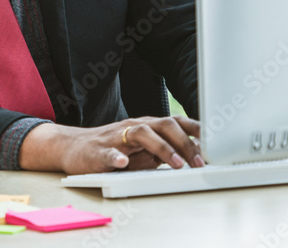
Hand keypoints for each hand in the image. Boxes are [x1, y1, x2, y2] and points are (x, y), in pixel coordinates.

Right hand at [19, 116, 203, 174]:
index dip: (197, 132)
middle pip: (163, 125)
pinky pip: (108, 151)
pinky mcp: (97, 150)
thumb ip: (165, 150)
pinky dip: (117, 156)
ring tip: (176, 164)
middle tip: (199, 162)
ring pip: (141, 133)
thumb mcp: (143, 150)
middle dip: (185, 143)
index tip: (215, 145)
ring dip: (162, 148)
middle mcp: (133, 127)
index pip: (176, 122)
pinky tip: (123, 162)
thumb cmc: (112, 149)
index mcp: (146, 127)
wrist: (72, 148)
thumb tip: (195, 155)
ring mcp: (115, 137)